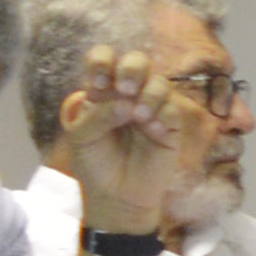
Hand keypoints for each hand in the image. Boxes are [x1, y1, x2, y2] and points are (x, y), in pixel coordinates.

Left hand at [46, 40, 195, 239]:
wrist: (117, 197)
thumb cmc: (95, 165)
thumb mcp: (82, 138)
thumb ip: (97, 115)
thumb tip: (127, 103)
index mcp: (102, 92)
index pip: (104, 59)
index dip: (102, 62)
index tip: (98, 84)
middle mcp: (128, 95)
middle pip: (137, 61)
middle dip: (132, 68)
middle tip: (124, 89)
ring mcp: (151, 109)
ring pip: (159, 82)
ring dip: (149, 93)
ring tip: (139, 116)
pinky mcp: (171, 127)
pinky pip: (174, 108)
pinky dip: (163, 114)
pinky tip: (153, 131)